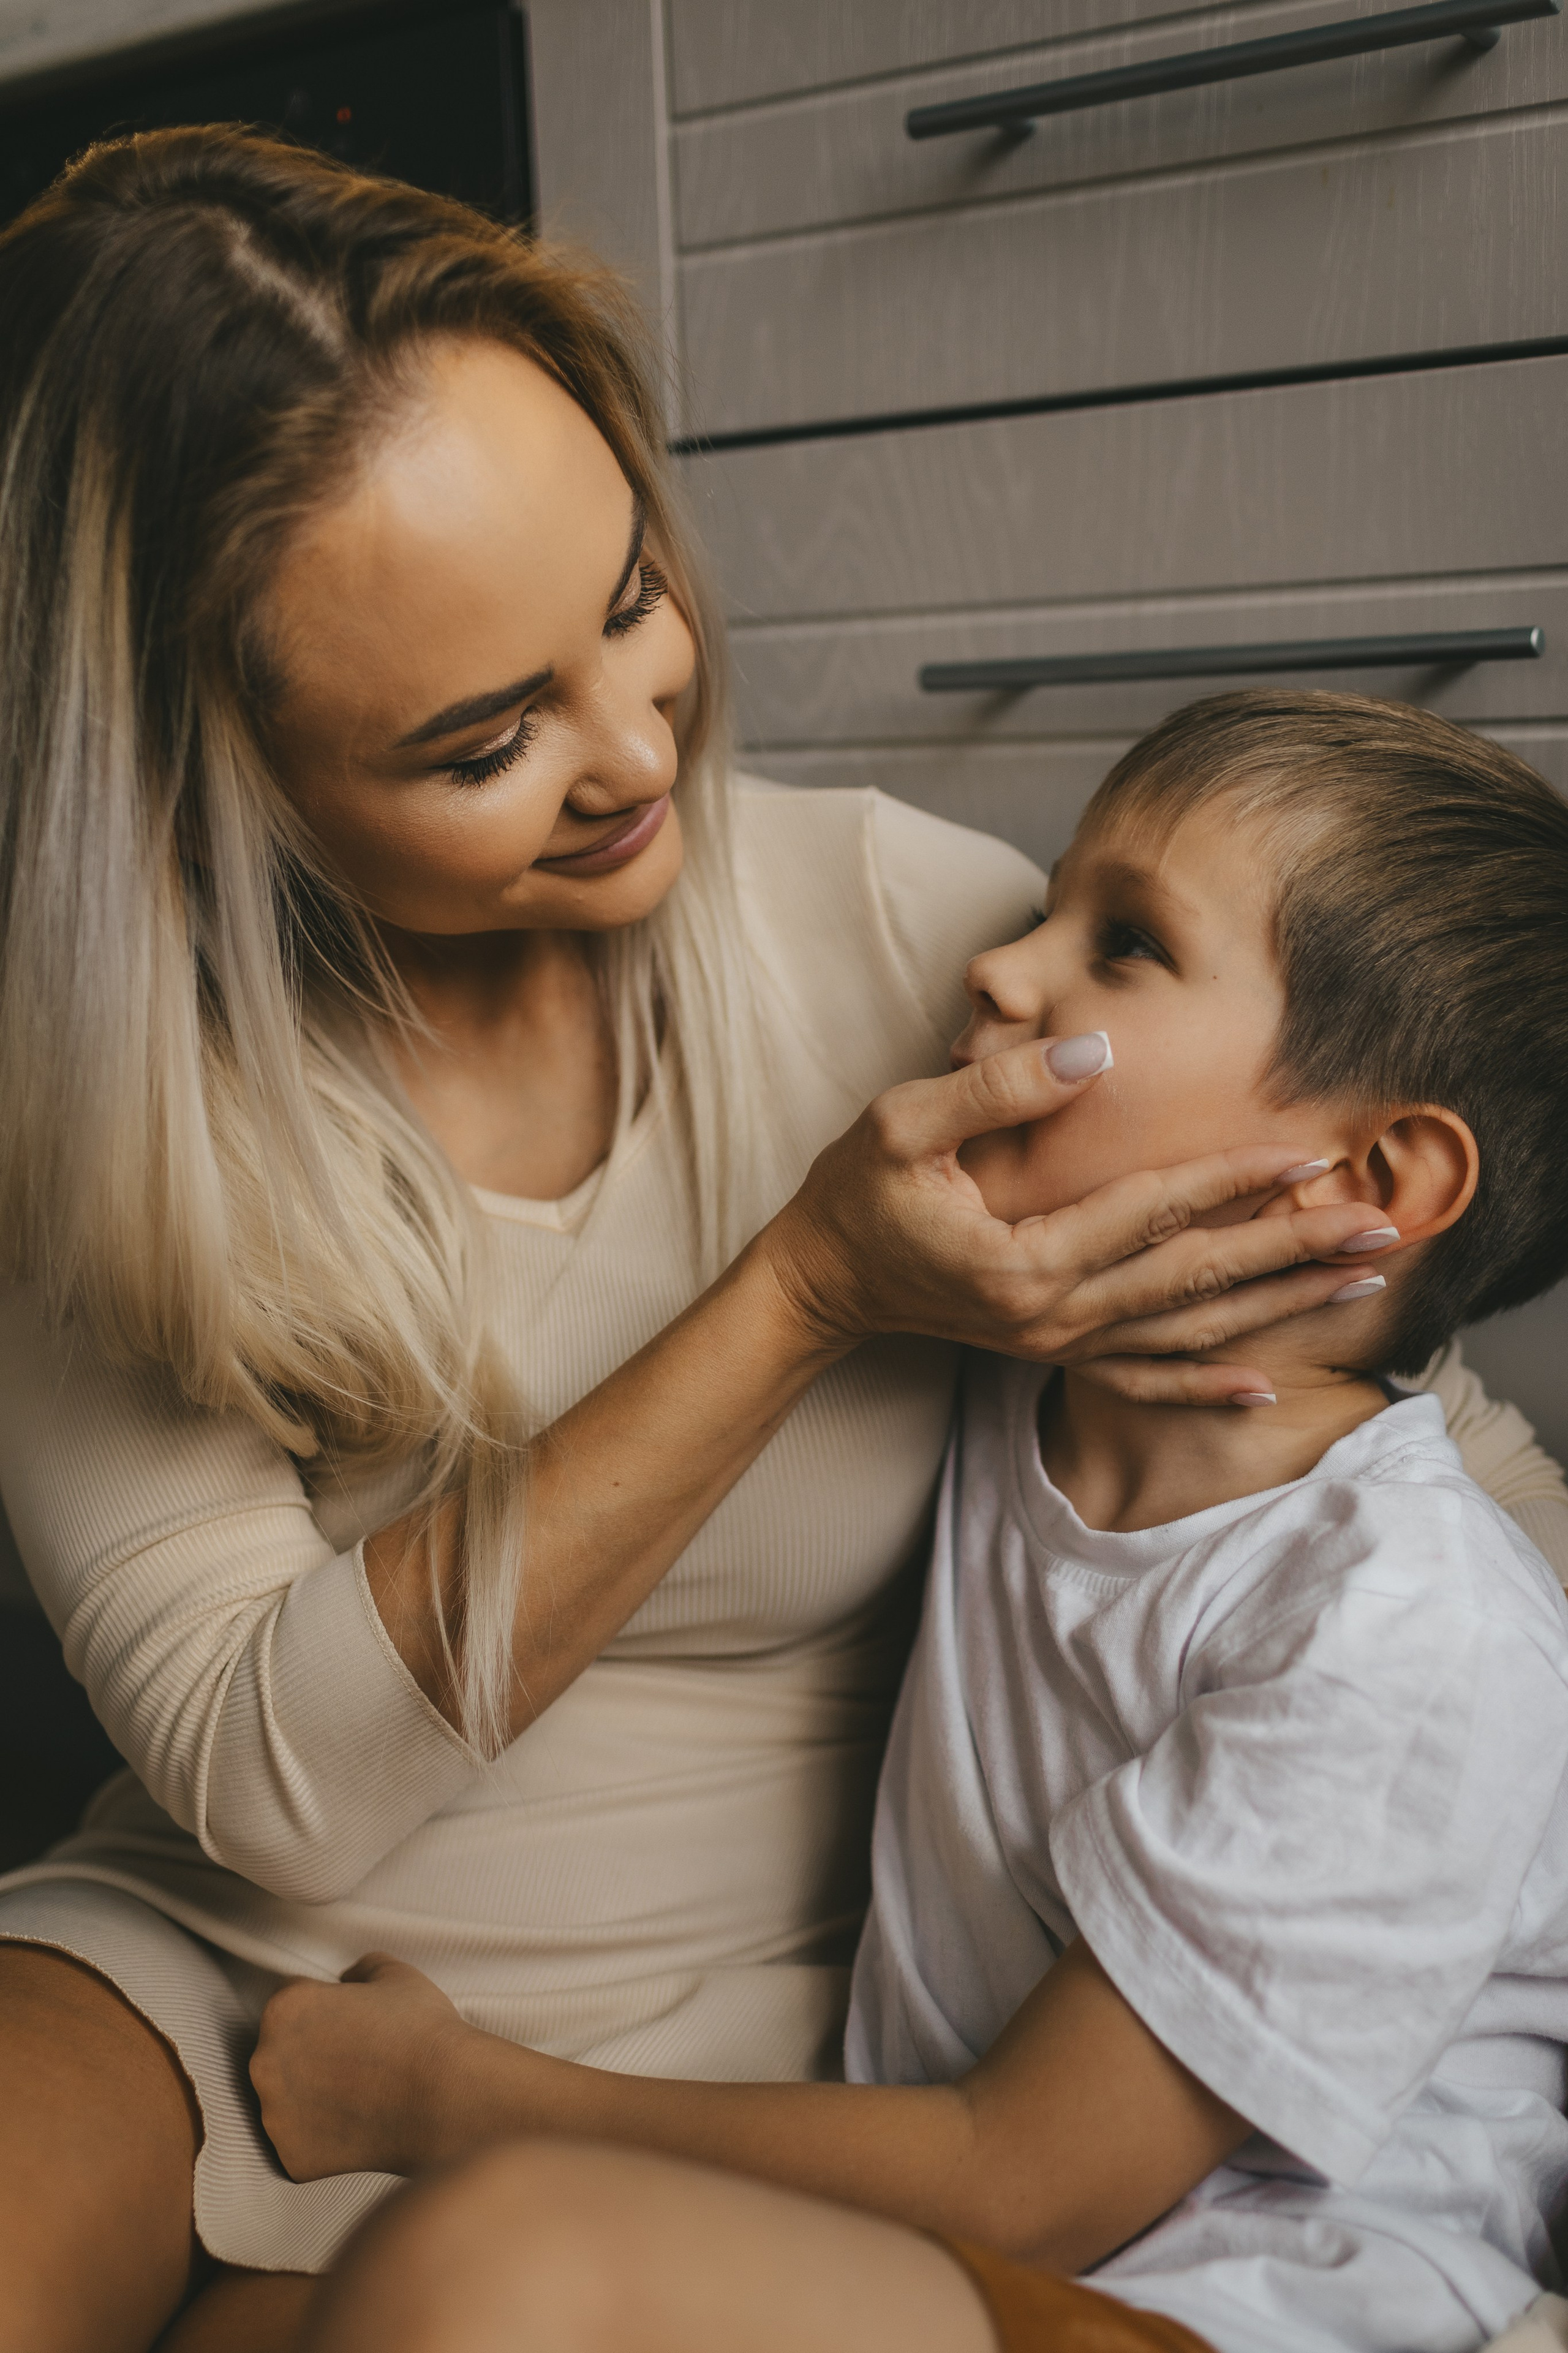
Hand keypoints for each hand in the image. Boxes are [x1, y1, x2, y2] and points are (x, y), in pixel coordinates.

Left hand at [250, 1953, 475, 2180]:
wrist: (447, 2098)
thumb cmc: (421, 2031)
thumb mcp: (396, 1974)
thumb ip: (360, 1967)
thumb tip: (349, 1978)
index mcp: (285, 2008)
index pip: (290, 2002)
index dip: (324, 2008)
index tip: (349, 2022)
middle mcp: (266, 2062)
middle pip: (280, 2052)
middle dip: (311, 2053)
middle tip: (356, 2059)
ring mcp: (276, 2116)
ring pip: (287, 2101)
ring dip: (312, 2096)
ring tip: (360, 2093)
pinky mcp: (292, 2158)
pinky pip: (300, 2144)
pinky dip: (323, 2138)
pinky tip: (358, 2124)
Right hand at [761, 1039, 1395, 1405]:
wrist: (818, 1282)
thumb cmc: (854, 1193)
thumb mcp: (904, 1123)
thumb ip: (999, 1088)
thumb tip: (1094, 1049)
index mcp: (1023, 1259)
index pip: (1150, 1211)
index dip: (1232, 1178)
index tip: (1308, 1153)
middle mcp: (1052, 1315)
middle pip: (1193, 1280)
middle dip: (1291, 1251)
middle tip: (1379, 1227)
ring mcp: (1055, 1344)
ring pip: (1186, 1331)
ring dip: (1276, 1307)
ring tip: (1357, 1282)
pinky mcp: (1052, 1354)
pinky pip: (1144, 1378)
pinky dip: (1208, 1384)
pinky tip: (1269, 1380)